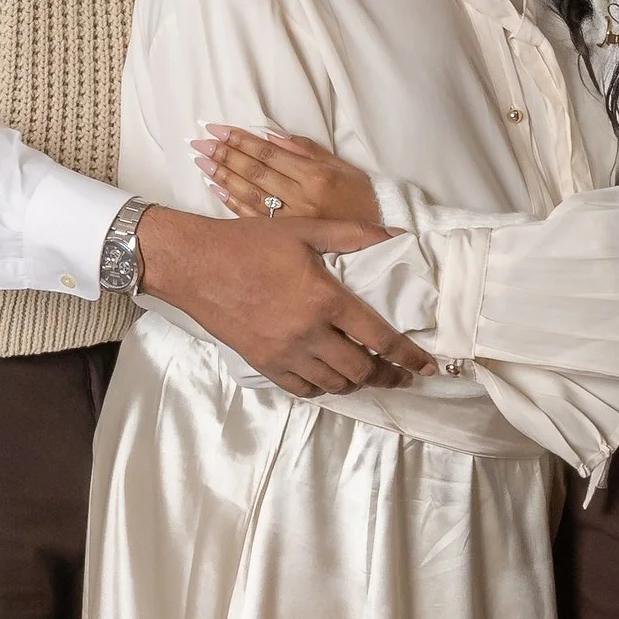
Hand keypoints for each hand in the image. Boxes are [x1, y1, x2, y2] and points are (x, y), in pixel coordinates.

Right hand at [134, 205, 433, 396]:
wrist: (194, 264)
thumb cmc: (250, 242)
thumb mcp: (305, 229)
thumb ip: (353, 234)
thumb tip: (395, 235)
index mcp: (324, 298)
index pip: (379, 337)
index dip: (407, 356)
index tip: (424, 366)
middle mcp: (308, 332)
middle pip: (360, 370)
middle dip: (386, 376)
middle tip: (399, 375)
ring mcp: (284, 353)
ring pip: (333, 384)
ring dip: (356, 383)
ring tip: (368, 375)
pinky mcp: (263, 363)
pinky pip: (301, 389)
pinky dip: (322, 387)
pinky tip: (329, 378)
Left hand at [193, 126, 382, 224]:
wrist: (377, 231)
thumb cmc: (358, 194)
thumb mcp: (339, 165)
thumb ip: (305, 149)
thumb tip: (270, 135)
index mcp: (314, 175)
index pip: (268, 154)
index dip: (240, 140)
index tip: (217, 129)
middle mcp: (301, 197)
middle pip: (254, 172)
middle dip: (224, 155)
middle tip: (199, 142)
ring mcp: (292, 219)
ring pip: (249, 194)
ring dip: (223, 176)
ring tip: (202, 162)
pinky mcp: (287, 235)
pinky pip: (253, 217)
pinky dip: (232, 203)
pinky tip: (216, 189)